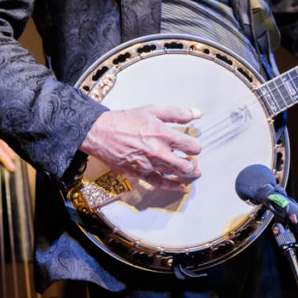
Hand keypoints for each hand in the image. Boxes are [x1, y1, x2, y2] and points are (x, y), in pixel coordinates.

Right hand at [80, 106, 201, 190]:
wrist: (101, 132)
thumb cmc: (125, 120)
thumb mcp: (153, 110)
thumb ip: (176, 113)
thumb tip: (195, 114)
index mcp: (163, 135)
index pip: (191, 146)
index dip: (195, 147)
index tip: (193, 147)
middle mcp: (158, 152)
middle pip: (186, 165)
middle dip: (193, 164)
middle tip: (194, 162)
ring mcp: (149, 164)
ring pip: (174, 174)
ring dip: (186, 173)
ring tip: (191, 171)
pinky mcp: (139, 173)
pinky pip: (159, 183)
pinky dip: (172, 186)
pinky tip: (180, 186)